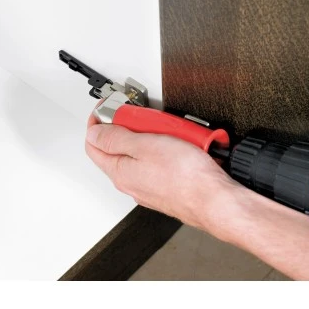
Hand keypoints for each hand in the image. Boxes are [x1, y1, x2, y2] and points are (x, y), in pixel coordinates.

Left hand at [85, 113, 240, 230]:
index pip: (93, 144)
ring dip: (146, 137)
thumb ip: (115, 138)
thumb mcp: (146, 145)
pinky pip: (156, 163)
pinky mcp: (165, 187)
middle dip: (125, 127)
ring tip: (163, 128)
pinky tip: (175, 143)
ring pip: (138, 155)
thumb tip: (93, 132)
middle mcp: (130, 182)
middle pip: (116, 148)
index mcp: (119, 171)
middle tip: (139, 115)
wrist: (215, 200)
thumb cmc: (186, 177)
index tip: (106, 108)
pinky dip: (161, 148)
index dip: (96, 122)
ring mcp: (148, 186)